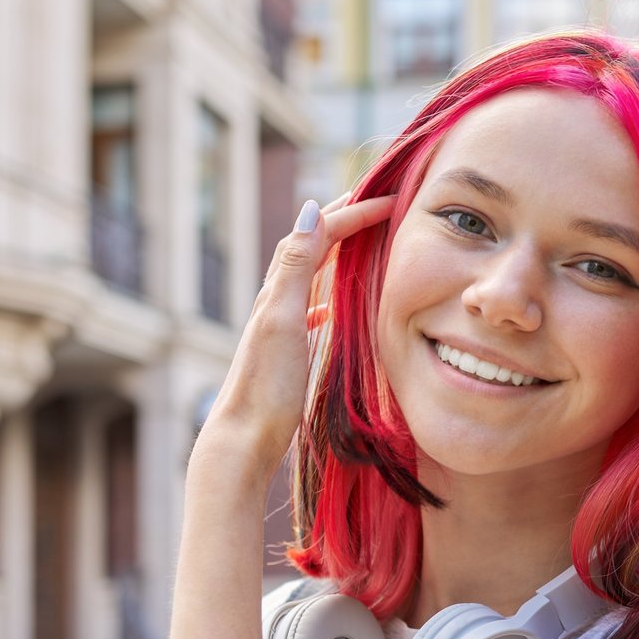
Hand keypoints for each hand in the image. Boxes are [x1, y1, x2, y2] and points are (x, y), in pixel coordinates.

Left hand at [194, 190, 398, 484]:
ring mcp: (281, 324)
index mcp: (280, 287)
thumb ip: (296, 266)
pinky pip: (310, 309)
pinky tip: (332, 309)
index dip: (355, 211)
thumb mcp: (283, 318)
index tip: (394, 201)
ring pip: (312, 273)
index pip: (321, 231)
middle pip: (314, 243)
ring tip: (365, 239)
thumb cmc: (266, 384)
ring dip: (338, 250)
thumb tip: (310, 208)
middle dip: (346, 218)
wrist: (243, 437)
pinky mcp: (286, 349)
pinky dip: (326, 295)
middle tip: (382, 201)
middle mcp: (277, 298)